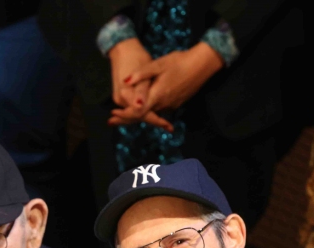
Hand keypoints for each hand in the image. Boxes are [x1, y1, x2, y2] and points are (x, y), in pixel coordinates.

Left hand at [109, 42, 223, 129]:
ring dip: (137, 115)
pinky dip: (149, 111)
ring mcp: (170, 106)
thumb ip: (141, 74)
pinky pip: (159, 110)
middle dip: (126, 118)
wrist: (202, 65)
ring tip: (122, 116)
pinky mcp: (176, 104)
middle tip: (111, 120)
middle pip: (142, 116)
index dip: (124, 115)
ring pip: (151, 114)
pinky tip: (142, 107)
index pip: (137, 112)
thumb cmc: (179, 61)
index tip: (113, 115)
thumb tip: (125, 81)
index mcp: (157, 95)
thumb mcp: (158, 64)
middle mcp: (163, 105)